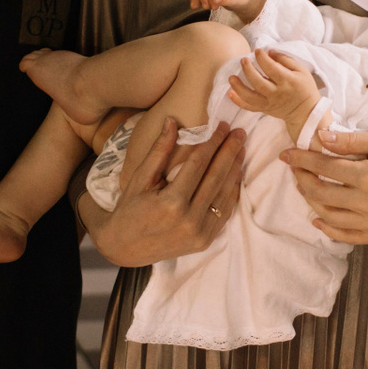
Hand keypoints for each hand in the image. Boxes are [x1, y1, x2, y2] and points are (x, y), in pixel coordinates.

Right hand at [90, 116, 246, 267]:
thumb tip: (172, 120)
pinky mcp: (205, 240)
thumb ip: (159, 150)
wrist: (125, 247)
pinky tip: (235, 174)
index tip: (222, 126)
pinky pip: (225, 212)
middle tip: (239, 133)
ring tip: (241, 149)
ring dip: (235, 169)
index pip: (198, 164)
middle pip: (216, 177)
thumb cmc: (130, 208)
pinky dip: (232, 192)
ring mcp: (200, 232)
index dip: (212, 142)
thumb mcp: (140, 178)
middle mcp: (189, 219)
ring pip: (224, 194)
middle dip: (230, 152)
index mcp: (171, 202)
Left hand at [227, 50, 319, 124]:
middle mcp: (277, 93)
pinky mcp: (265, 109)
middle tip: (243, 59)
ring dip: (239, 87)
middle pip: (258, 82)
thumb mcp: (301, 71)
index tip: (257, 50)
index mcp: (287, 81)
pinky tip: (230, 93)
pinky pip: (249, 107)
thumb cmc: (305, 88)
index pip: (272, 68)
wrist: (306, 112)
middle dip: (248, 70)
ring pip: (250, 96)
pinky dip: (238, 101)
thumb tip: (269, 52)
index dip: (262, 58)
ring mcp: (269, 103)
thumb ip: (286, 60)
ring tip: (231, 77)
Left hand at [281, 127, 367, 243]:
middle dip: (302, 179)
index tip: (287, 154)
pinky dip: (328, 229)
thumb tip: (322, 137)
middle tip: (295, 168)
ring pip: (329, 217)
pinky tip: (318, 219)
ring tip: (306, 187)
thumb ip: (353, 141)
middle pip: (321, 194)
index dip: (302, 160)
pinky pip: (347, 237)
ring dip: (311, 202)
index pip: (325, 167)